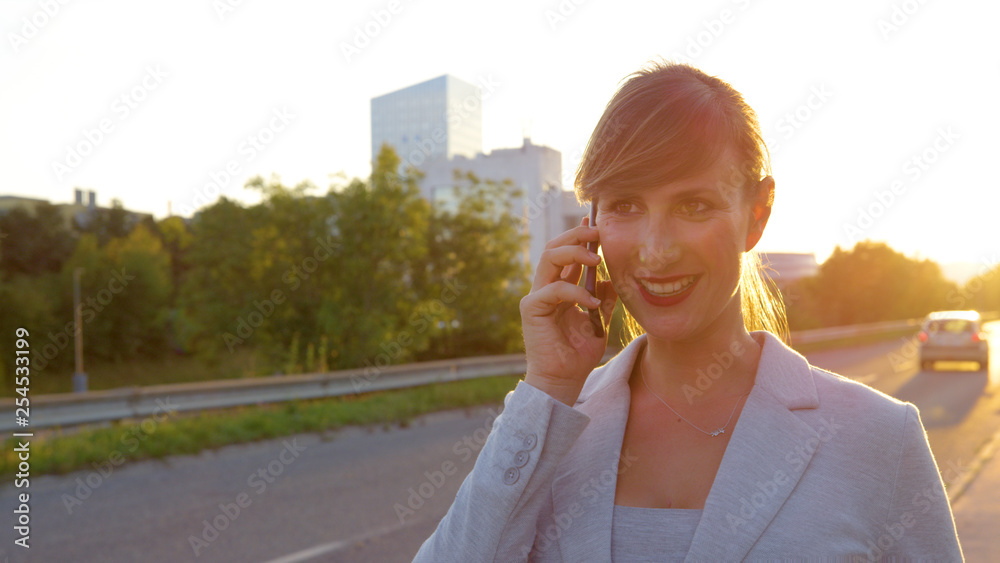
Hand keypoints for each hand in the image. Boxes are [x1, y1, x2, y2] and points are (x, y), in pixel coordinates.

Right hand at [519, 216, 617, 405]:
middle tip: (598, 232)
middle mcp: (546, 288)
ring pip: (549, 257)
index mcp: (560, 288)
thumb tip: (612, 279)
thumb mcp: (599, 322)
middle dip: (576, 235)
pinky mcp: (532, 309)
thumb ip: (604, 300)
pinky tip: (592, 303)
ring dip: (574, 252)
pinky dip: (576, 292)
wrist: (563, 380)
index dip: (580, 235)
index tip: (596, 222)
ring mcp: (537, 296)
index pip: (567, 253)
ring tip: (596, 258)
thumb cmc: (578, 354)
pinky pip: (554, 289)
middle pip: (555, 247)